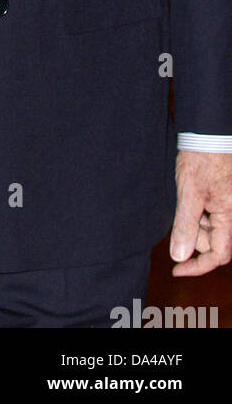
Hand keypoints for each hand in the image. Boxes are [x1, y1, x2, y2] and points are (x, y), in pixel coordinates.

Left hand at [170, 150, 231, 275]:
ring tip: (186, 194)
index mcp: (229, 216)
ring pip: (208, 227)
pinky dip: (195, 211)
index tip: (176, 269)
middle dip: (192, 234)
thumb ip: (185, 225)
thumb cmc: (202, 159)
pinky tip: (190, 193)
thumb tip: (179, 257)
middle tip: (181, 209)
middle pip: (211, 241)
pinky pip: (208, 214)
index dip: (198, 266)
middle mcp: (231, 214)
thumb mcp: (189, 192)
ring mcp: (226, 206)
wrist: (210, 133)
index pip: (218, 255)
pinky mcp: (221, 197)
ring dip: (193, 220)